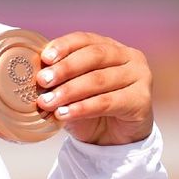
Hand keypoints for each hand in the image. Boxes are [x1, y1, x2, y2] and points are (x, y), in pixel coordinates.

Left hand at [34, 32, 153, 146]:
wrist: (112, 139)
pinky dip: (82, 108)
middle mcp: (129, 56)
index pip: (85, 39)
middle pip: (94, 56)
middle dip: (65, 68)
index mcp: (110, 46)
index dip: (64, 46)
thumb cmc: (90, 108)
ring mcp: (140, 76)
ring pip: (99, 80)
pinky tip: (64, 114)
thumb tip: (36, 71)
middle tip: (42, 81)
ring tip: (47, 102)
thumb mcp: (72, 88)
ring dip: (69, 91)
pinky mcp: (142, 100)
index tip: (44, 58)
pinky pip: (107, 102)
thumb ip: (59, 77)